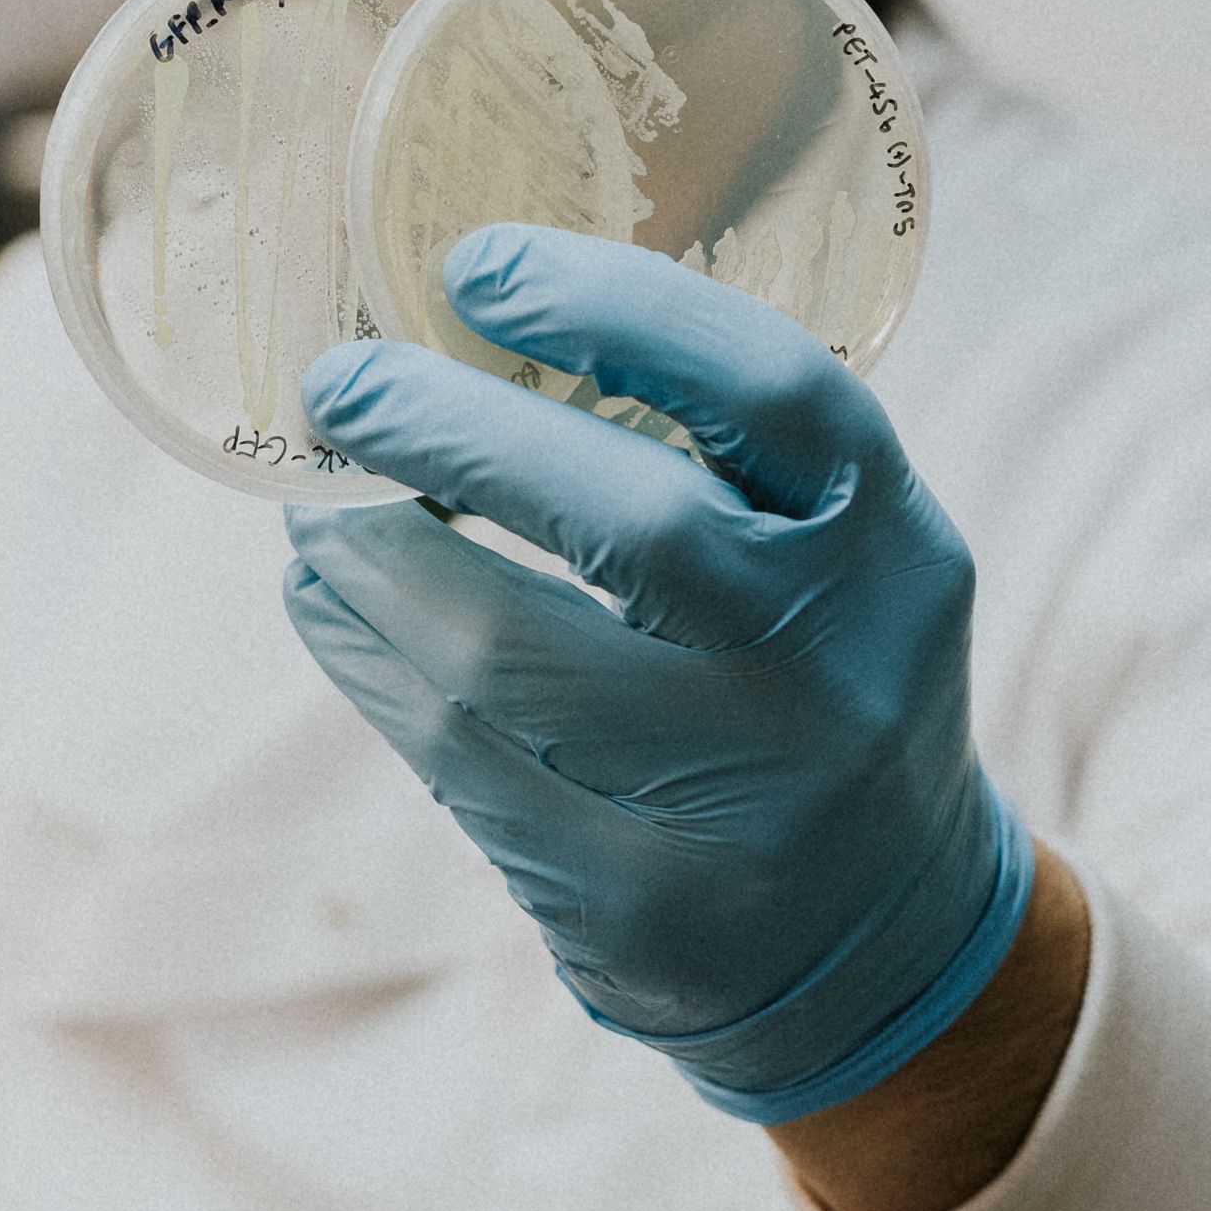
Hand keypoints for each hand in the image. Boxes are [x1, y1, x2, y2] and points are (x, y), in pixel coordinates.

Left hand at [283, 225, 1031, 1123]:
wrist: (871, 942)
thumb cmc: (810, 682)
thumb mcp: (829, 560)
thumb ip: (707, 455)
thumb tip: (457, 326)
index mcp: (894, 553)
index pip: (774, 393)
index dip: (615, 309)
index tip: (476, 269)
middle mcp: (838, 678)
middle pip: (637, 526)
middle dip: (453, 435)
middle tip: (340, 385)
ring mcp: (741, 809)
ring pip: (499, 661)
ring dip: (370, 561)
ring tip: (316, 504)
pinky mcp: (633, 908)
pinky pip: (453, 761)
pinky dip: (369, 659)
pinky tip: (339, 605)